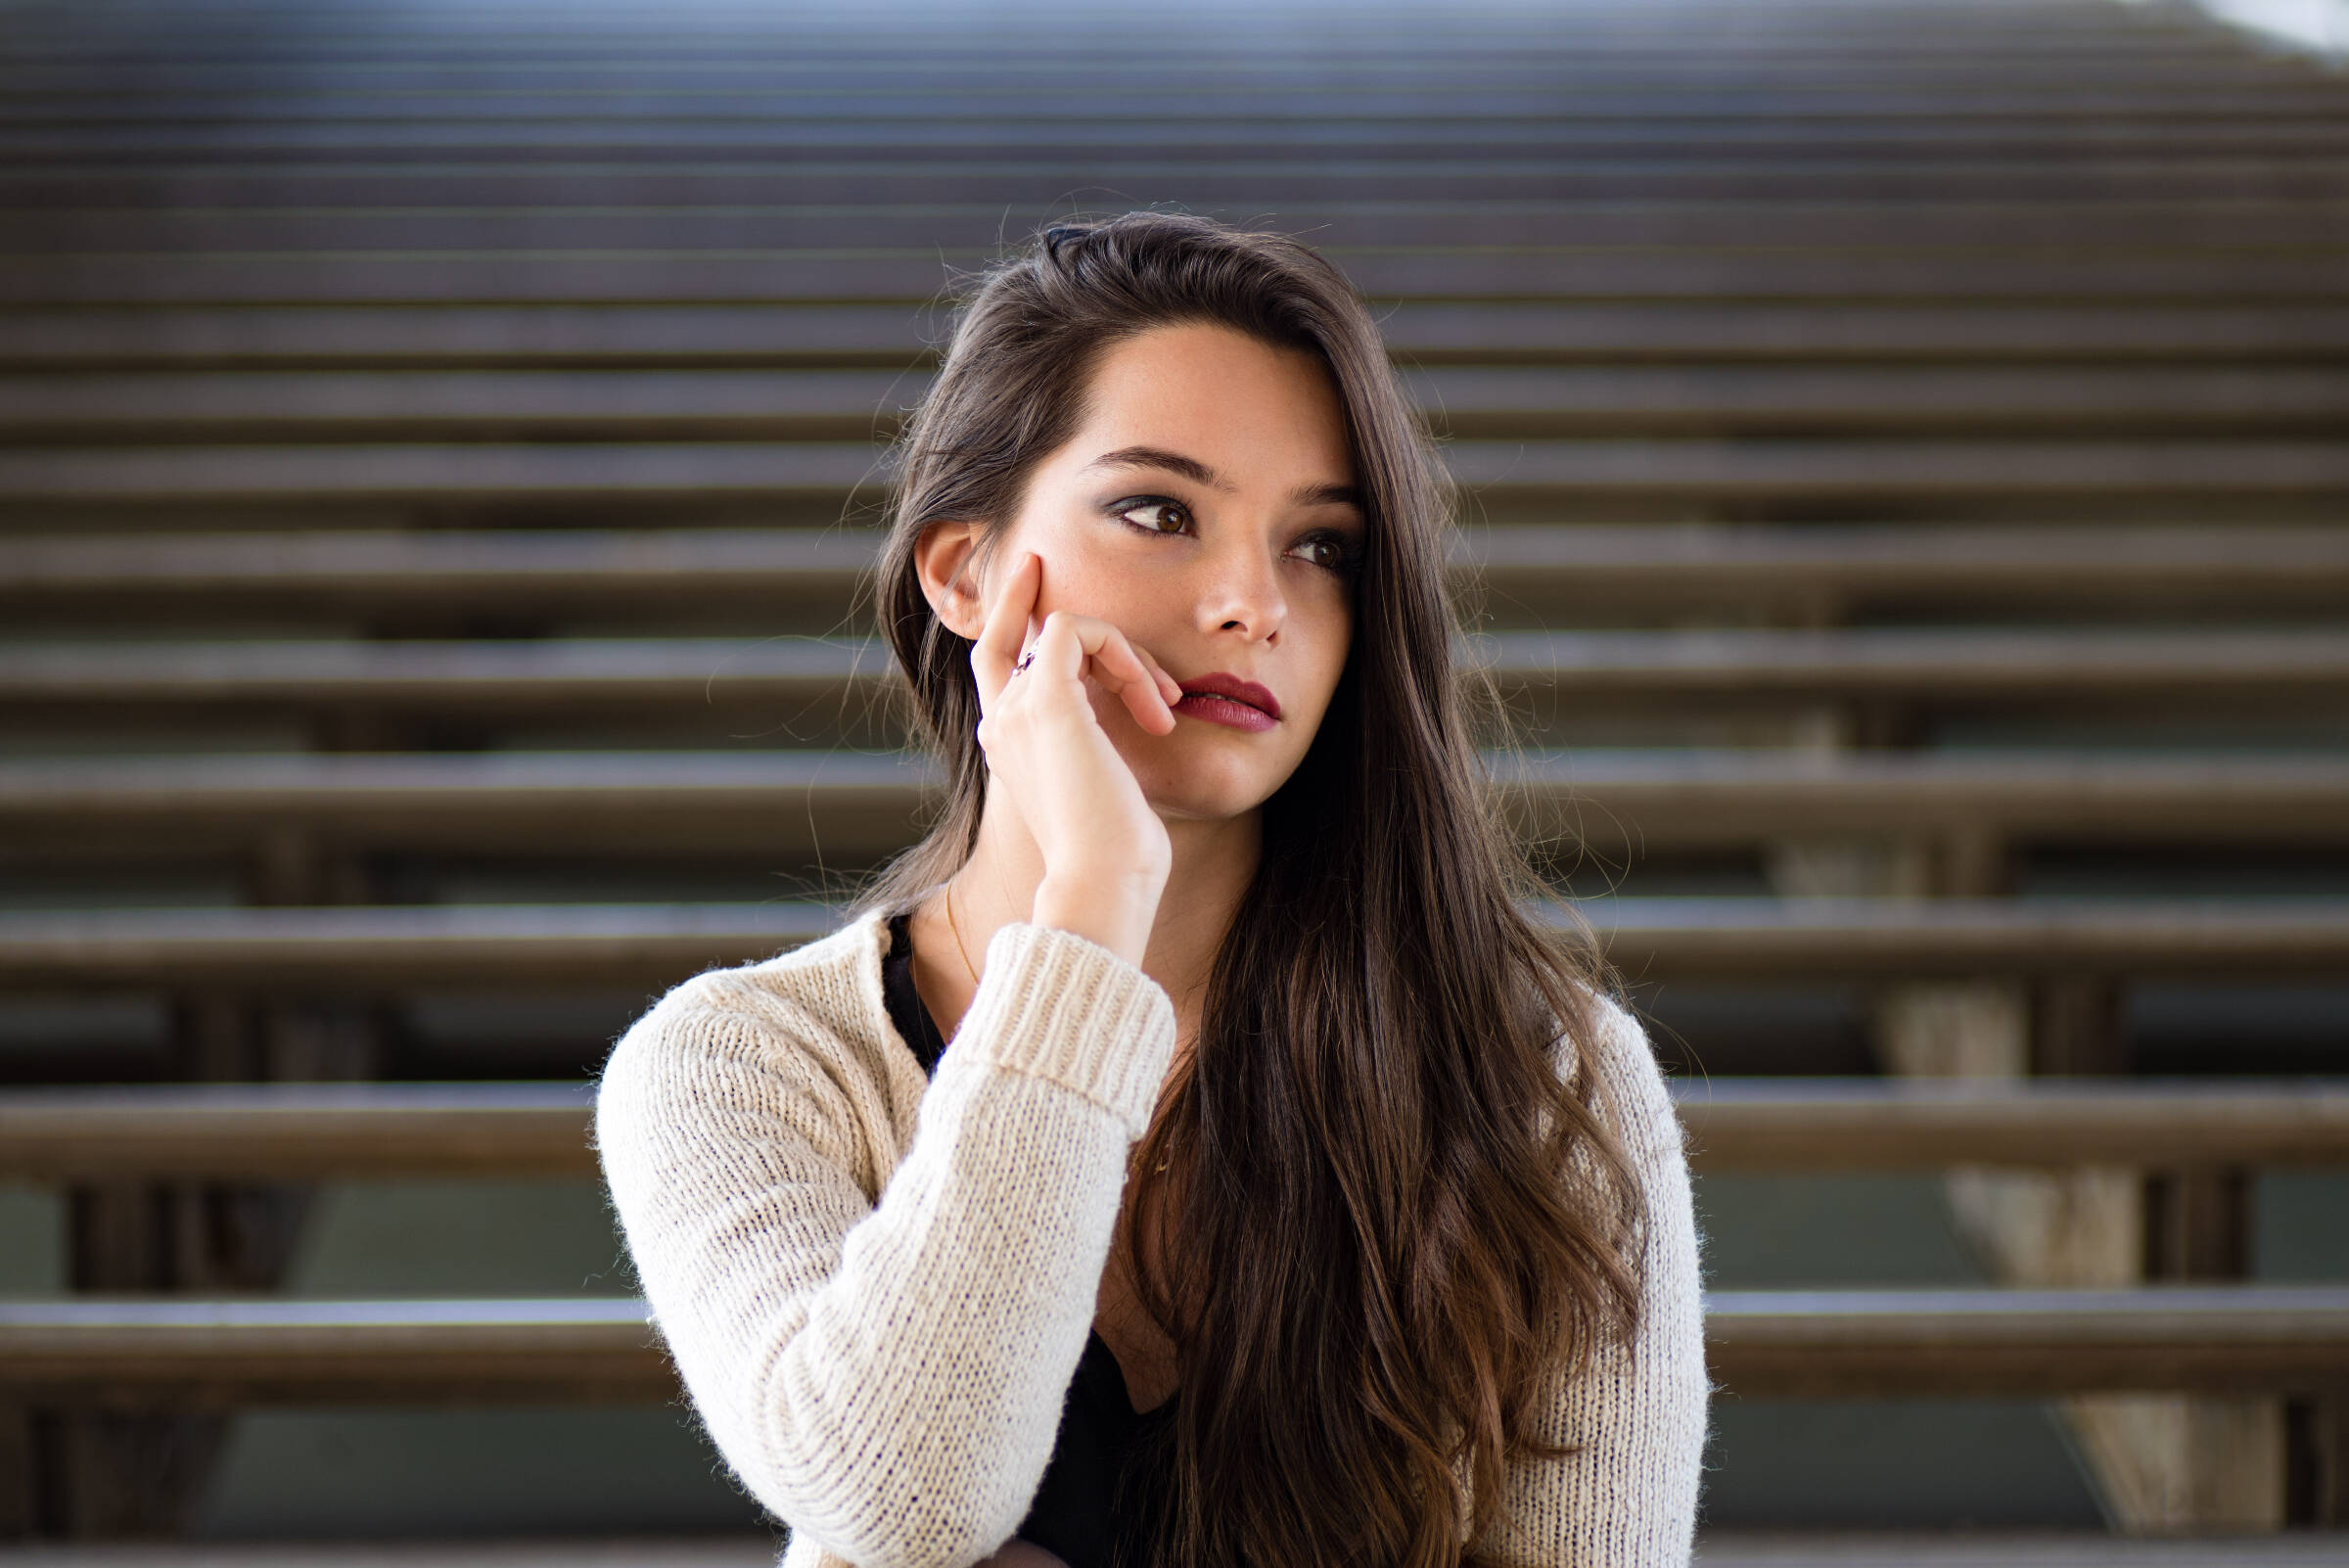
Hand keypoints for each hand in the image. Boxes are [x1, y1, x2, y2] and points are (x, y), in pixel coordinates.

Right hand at [969, 550, 1178, 963]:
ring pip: (1064, 627)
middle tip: (1065, 579)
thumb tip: (1140, 709)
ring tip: (1163, 706)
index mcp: (1007, 746)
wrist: (1103, 878)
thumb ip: (1103, 738)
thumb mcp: (1108, 783)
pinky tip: (1154, 702)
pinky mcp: (1044, 696)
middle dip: (1030, 595)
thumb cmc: (1117, 850)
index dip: (1009, 612)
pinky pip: (1075, 627)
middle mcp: (999, 723)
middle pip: (1007, 634)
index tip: (1035, 570)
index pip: (994, 662)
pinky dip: (1124, 651)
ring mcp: (1015, 708)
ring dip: (1128, 655)